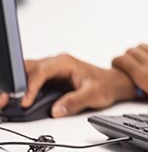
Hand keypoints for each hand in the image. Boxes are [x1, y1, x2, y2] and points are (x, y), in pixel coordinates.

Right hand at [0, 54, 136, 117]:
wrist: (112, 83)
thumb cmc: (104, 85)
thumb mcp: (93, 95)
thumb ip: (75, 101)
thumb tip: (57, 109)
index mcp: (66, 63)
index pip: (42, 71)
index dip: (31, 86)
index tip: (26, 101)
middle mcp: (57, 62)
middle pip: (30, 68)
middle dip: (19, 83)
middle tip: (11, 99)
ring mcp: (52, 68)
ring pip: (28, 71)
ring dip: (19, 84)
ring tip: (14, 99)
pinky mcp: (49, 76)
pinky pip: (31, 77)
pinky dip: (24, 86)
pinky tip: (23, 97)